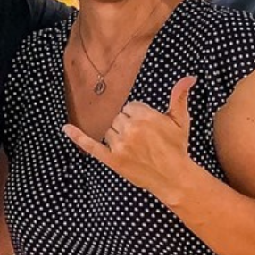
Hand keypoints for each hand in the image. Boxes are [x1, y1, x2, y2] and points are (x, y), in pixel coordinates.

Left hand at [63, 76, 199, 199]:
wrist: (174, 177)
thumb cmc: (177, 147)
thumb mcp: (181, 120)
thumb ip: (179, 97)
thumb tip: (189, 77)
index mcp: (144, 116)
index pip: (130, 107)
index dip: (139, 116)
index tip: (149, 128)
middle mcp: (130, 129)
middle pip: (119, 118)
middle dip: (128, 126)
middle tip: (144, 140)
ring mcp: (120, 145)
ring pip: (109, 130)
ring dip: (118, 136)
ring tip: (135, 148)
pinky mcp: (112, 160)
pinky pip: (91, 146)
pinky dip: (77, 137)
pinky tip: (65, 128)